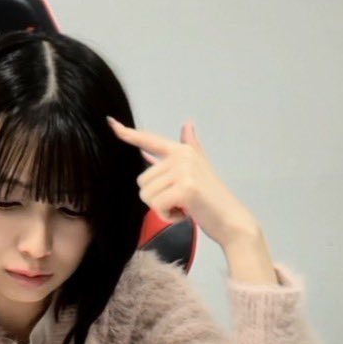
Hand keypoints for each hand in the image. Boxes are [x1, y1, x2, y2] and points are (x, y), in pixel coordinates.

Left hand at [107, 117, 261, 248]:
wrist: (232, 221)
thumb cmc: (212, 199)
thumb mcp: (200, 168)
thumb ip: (191, 147)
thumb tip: (188, 124)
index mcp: (182, 150)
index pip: (149, 140)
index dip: (127, 133)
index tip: (110, 122)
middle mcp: (182, 156)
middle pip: (142, 181)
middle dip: (157, 198)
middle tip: (181, 201)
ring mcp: (184, 171)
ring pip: (147, 195)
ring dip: (162, 209)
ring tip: (184, 207)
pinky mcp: (185, 188)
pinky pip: (157, 206)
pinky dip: (168, 216)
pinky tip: (185, 214)